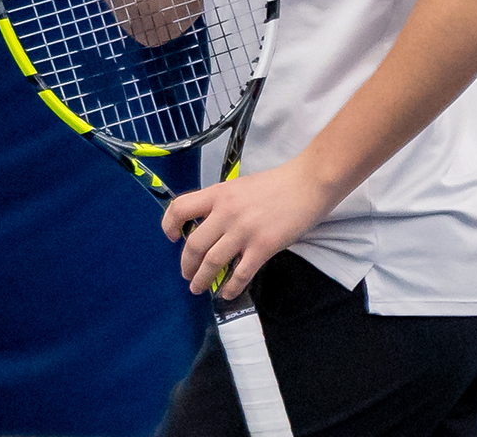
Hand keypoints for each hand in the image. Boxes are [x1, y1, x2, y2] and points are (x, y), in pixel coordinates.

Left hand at [161, 158, 339, 299]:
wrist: (308, 183)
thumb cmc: (277, 184)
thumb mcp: (240, 187)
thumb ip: (222, 204)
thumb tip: (208, 227)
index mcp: (218, 194)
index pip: (180, 208)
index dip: (169, 225)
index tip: (171, 237)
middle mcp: (226, 212)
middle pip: (193, 244)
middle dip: (186, 264)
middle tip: (187, 274)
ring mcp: (244, 231)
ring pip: (212, 262)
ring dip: (202, 279)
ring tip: (198, 287)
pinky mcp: (263, 246)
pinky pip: (240, 274)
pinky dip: (230, 287)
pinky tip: (227, 293)